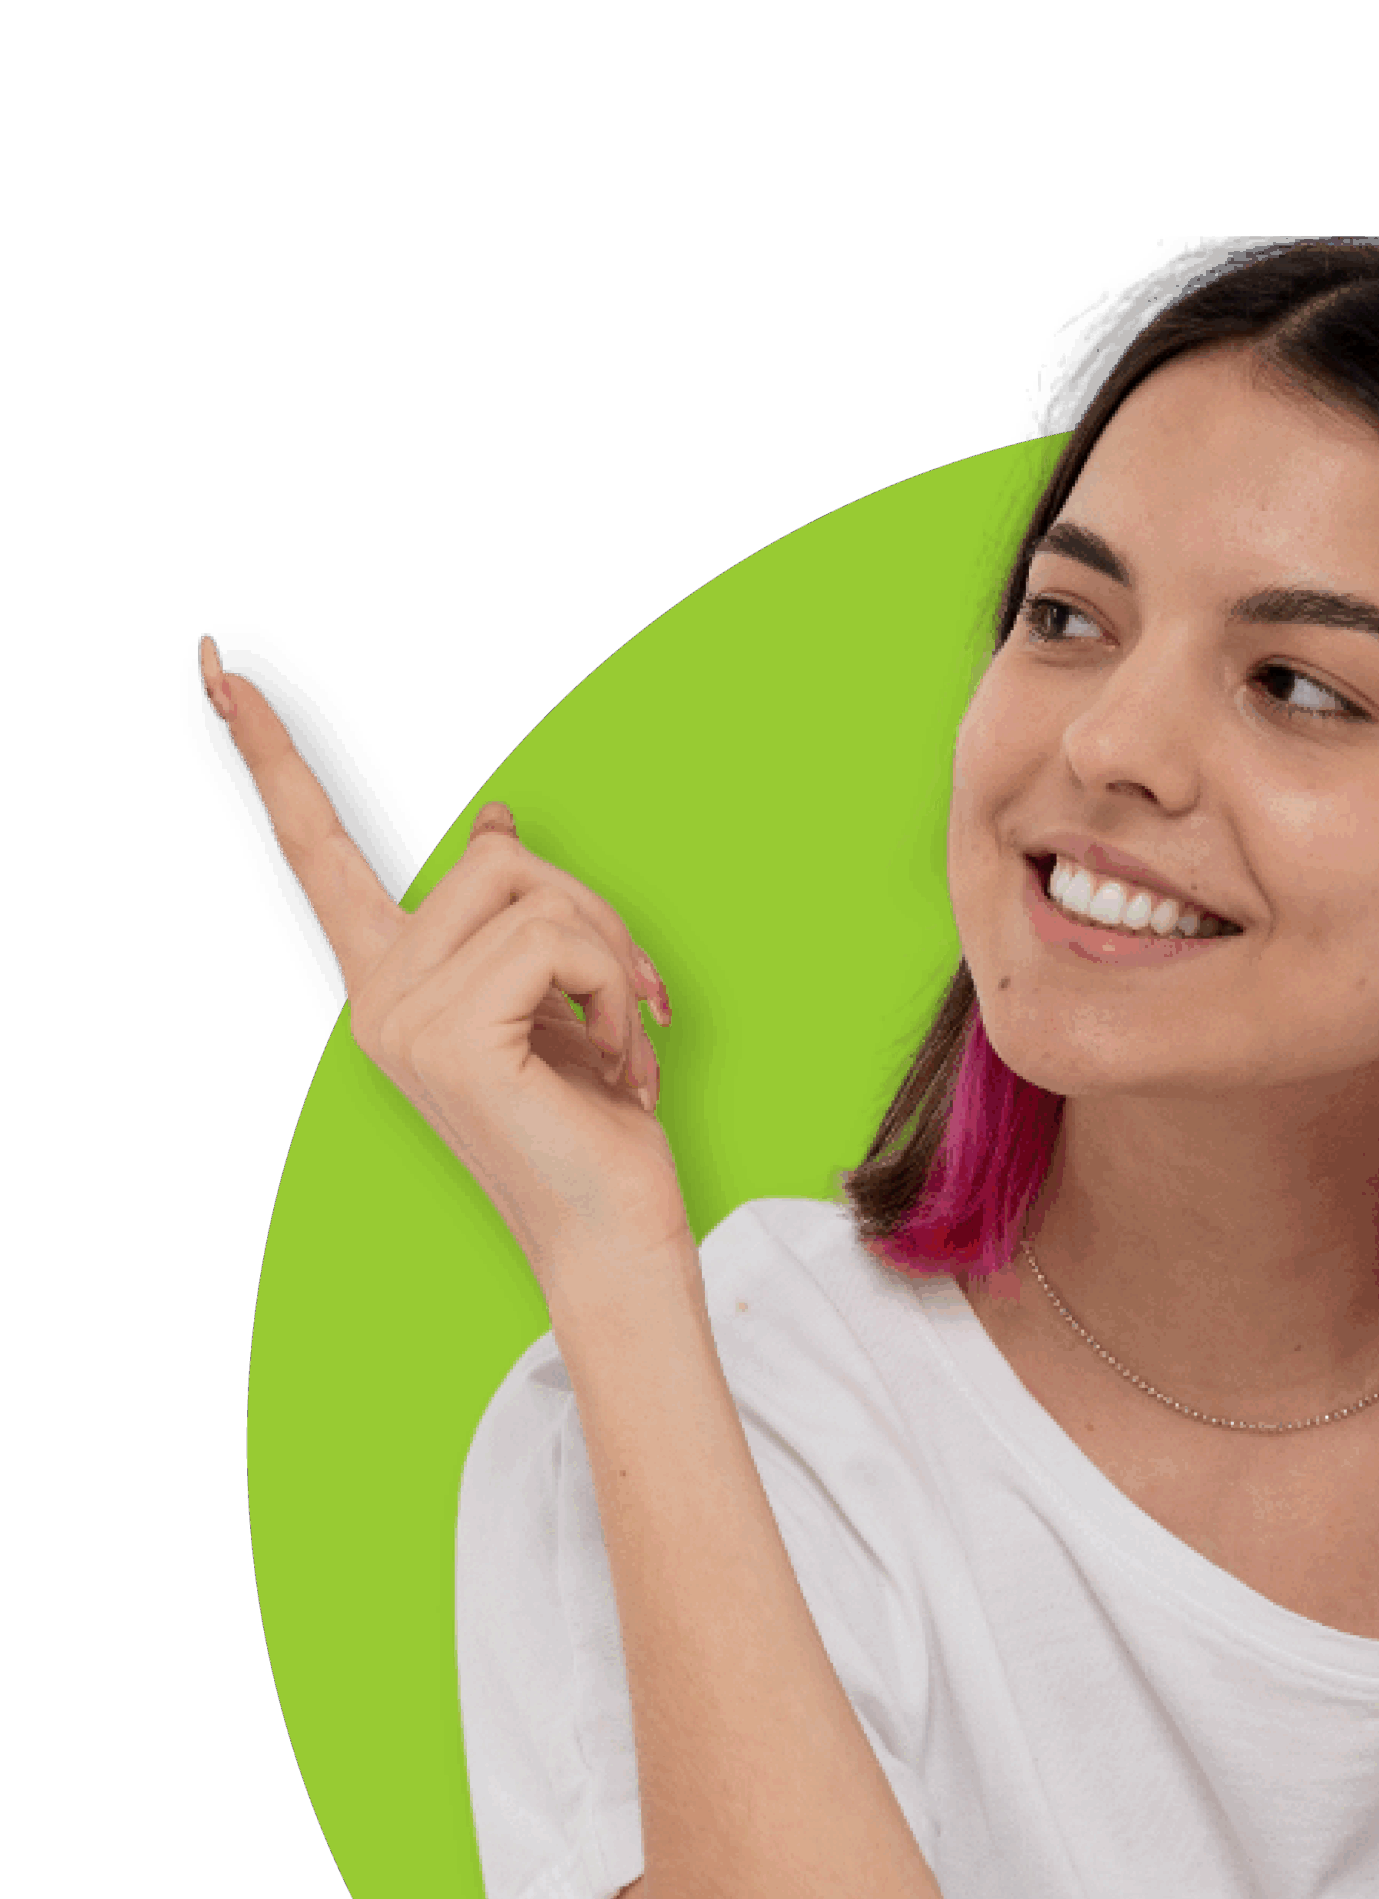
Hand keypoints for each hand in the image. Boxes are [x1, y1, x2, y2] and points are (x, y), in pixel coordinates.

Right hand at [203, 637, 689, 1300]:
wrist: (613, 1229)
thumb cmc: (594, 1124)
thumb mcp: (556, 997)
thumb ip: (516, 916)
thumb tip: (498, 819)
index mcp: (391, 977)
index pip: (315, 849)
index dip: (272, 758)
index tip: (218, 668)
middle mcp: (376, 992)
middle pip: (493, 854)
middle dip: (594, 909)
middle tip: (639, 997)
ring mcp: (400, 1015)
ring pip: (530, 886)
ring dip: (613, 955)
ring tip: (628, 1037)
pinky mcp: (447, 1035)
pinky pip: (554, 939)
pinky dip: (615, 990)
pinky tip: (622, 1062)